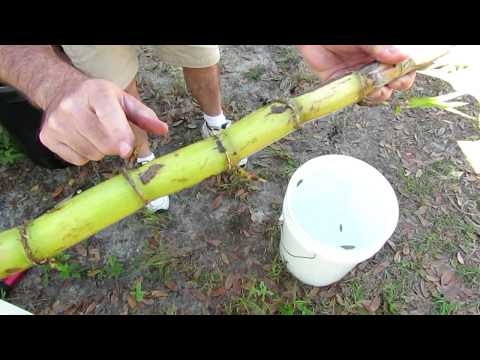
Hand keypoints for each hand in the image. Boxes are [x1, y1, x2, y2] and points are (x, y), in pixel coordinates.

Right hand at [40, 78, 167, 165]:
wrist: (61, 90)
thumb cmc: (99, 98)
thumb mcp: (123, 100)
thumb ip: (144, 116)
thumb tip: (163, 129)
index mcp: (96, 93)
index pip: (109, 118)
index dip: (120, 136)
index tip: (126, 149)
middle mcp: (72, 106)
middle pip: (104, 144)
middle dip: (114, 146)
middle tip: (111, 134)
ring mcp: (57, 122)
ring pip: (91, 155)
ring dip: (99, 150)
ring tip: (94, 133)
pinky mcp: (47, 136)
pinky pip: (77, 160)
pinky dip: (84, 155)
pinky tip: (82, 138)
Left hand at [297, 45, 415, 102]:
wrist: (313, 38)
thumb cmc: (340, 35)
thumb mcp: (363, 40)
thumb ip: (378, 47)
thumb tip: (402, 56)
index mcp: (384, 54)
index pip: (403, 67)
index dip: (407, 73)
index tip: (404, 74)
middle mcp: (375, 67)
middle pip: (393, 83)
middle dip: (395, 85)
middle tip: (391, 83)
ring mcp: (360, 77)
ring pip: (376, 93)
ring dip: (379, 95)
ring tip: (376, 90)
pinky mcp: (344, 86)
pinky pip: (356, 97)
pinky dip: (361, 99)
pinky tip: (362, 95)